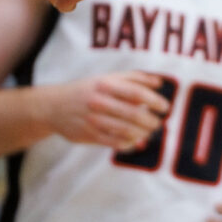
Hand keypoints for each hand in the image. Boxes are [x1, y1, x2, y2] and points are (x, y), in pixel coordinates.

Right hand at [35, 69, 170, 150]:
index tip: (165, 107)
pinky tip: (136, 141)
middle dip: (150, 120)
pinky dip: (128, 143)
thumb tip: (159, 83)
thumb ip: (135, 78)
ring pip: (124, 130)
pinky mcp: (88, 135)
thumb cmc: (89, 89)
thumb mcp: (109, 77)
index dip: (154, 100)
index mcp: (107, 84)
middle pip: (132, 114)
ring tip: (150, 131)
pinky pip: (112, 142)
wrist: (55, 106)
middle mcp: (100, 102)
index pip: (136, 93)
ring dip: (142, 133)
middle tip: (159, 122)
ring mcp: (93, 120)